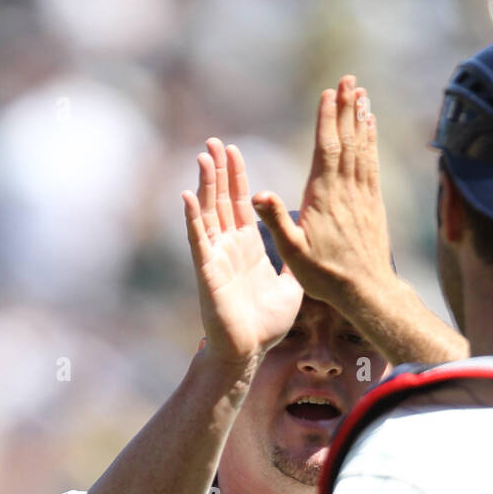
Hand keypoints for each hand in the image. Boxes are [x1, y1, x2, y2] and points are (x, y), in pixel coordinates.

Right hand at [183, 141, 302, 366]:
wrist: (250, 351)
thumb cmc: (266, 325)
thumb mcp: (289, 286)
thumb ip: (292, 262)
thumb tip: (306, 246)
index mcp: (247, 247)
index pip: (241, 204)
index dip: (237, 178)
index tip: (234, 151)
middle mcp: (229, 247)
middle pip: (221, 200)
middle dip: (219, 171)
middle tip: (215, 142)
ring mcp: (216, 257)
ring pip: (207, 213)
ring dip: (204, 185)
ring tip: (203, 156)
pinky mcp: (207, 271)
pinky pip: (198, 240)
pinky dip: (192, 218)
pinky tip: (187, 195)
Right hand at [251, 75, 393, 311]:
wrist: (367, 291)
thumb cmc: (326, 275)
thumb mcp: (294, 254)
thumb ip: (275, 222)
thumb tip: (256, 193)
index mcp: (324, 196)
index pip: (326, 148)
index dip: (327, 119)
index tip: (329, 93)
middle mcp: (346, 190)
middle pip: (347, 140)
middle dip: (347, 108)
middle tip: (349, 79)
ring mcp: (362, 195)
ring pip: (362, 148)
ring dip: (361, 119)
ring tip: (361, 94)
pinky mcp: (373, 203)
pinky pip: (372, 164)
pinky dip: (371, 142)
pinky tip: (371, 127)